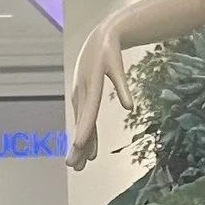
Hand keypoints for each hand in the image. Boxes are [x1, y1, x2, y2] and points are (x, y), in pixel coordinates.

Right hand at [68, 15, 130, 166]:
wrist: (99, 38)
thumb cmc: (110, 52)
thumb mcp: (117, 66)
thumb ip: (122, 87)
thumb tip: (130, 108)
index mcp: (91, 84)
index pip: (89, 111)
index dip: (85, 129)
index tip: (80, 145)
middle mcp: (82, 93)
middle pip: (81, 123)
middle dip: (77, 145)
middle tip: (74, 165)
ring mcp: (80, 96)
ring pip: (81, 124)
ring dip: (80, 146)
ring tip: (79, 166)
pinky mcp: (82, 97)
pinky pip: (84, 119)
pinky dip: (86, 135)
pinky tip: (87, 150)